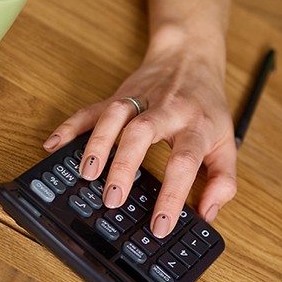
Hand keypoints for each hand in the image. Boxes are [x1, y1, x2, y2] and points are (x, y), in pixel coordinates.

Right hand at [43, 36, 236, 237]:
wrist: (191, 56)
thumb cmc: (207, 107)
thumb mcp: (227, 142)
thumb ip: (223, 181)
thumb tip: (207, 215)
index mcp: (196, 126)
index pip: (185, 161)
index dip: (172, 195)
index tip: (160, 225)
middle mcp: (167, 110)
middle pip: (144, 132)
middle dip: (125, 165)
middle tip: (113, 200)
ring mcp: (140, 100)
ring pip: (115, 115)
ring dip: (98, 143)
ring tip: (86, 175)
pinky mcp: (118, 95)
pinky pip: (91, 108)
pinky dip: (70, 126)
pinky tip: (54, 144)